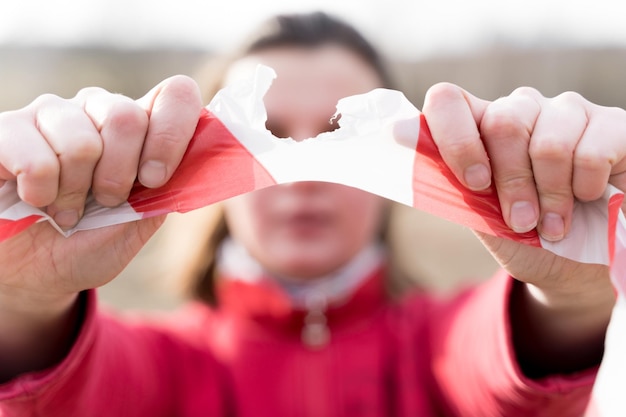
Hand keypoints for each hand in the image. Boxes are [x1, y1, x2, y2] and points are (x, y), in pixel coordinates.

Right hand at [0, 75, 201, 298]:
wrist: (36, 272)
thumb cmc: (90, 244)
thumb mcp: (139, 224)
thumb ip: (166, 191)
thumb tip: (195, 164)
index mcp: (141, 129)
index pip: (176, 94)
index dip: (172, 133)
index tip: (154, 178)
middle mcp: (98, 110)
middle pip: (126, 116)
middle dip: (118, 175)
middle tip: (104, 200)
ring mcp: (52, 114)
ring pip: (81, 141)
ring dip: (75, 190)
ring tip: (66, 207)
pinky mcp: (8, 129)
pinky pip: (33, 153)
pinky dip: (40, 190)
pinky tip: (35, 198)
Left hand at [422, 83, 624, 372]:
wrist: (575, 266)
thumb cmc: (523, 237)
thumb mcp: (481, 217)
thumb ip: (449, 180)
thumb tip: (396, 134)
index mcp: (479, 128)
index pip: (448, 101)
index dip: (456, 139)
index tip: (475, 184)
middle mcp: (520, 110)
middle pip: (503, 123)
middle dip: (512, 184)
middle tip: (522, 221)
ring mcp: (567, 112)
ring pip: (549, 140)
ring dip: (551, 195)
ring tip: (553, 224)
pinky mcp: (611, 124)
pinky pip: (593, 148)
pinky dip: (586, 187)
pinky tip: (589, 198)